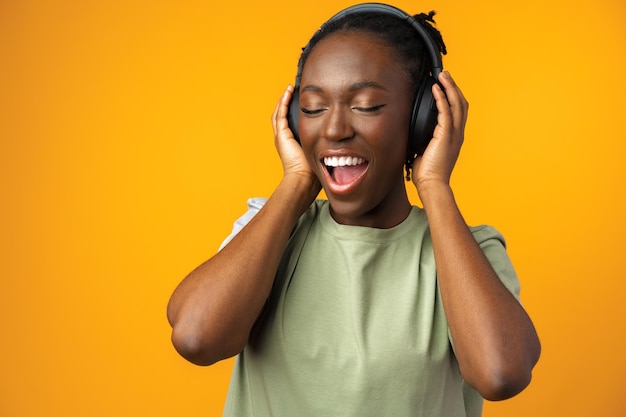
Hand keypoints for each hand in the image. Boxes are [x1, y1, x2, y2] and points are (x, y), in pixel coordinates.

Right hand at [272, 85, 320, 196]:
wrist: (304, 178)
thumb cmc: (314, 170)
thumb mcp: (321, 151)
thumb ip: (327, 143)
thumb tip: (342, 137)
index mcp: (293, 141)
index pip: (292, 121)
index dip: (296, 110)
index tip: (305, 100)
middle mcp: (284, 137)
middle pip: (283, 115)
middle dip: (288, 101)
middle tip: (294, 89)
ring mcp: (281, 135)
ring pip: (280, 112)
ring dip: (285, 99)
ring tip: (290, 88)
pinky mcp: (281, 134)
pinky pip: (281, 113)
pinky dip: (284, 101)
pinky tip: (289, 92)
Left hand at [412, 71, 468, 192]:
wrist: (432, 184)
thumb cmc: (428, 172)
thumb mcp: (426, 150)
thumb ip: (425, 138)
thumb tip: (415, 130)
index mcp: (454, 136)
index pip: (459, 111)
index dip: (454, 96)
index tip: (446, 86)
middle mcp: (458, 133)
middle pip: (461, 103)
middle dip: (454, 87)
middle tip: (445, 75)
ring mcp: (454, 134)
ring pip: (456, 103)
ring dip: (449, 87)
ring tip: (442, 76)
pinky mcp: (446, 135)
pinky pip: (445, 111)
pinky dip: (441, 98)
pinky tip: (436, 89)